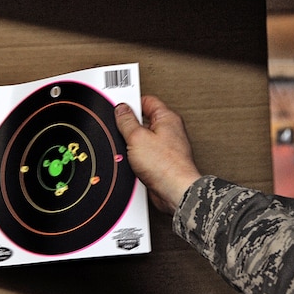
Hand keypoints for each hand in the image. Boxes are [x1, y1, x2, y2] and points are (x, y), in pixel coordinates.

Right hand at [114, 95, 201, 213]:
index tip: (118, 109)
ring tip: (129, 151)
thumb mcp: (137, 137)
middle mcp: (169, 131)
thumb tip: (121, 109)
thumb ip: (127, 121)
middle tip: (122, 132)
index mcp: (167, 118)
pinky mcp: (162, 162)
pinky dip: (137, 158)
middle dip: (129, 127)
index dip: (131, 104)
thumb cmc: (166, 165)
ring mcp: (166, 147)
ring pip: (143, 140)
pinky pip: (145, 155)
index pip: (147, 101)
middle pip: (143, 121)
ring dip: (132, 145)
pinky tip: (133, 163)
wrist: (175, 191)